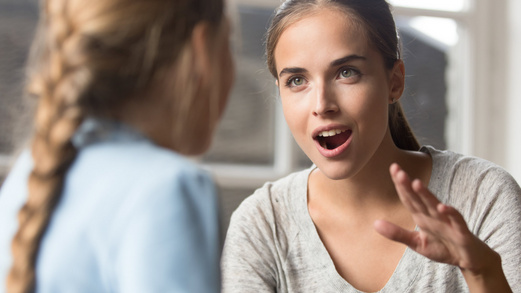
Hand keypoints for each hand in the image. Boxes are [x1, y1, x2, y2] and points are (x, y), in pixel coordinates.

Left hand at [374, 163, 496, 272]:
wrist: (469, 259)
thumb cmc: (442, 247)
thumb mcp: (416, 243)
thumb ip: (397, 233)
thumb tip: (374, 224)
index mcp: (421, 216)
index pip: (408, 198)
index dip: (400, 184)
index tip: (393, 168)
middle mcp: (433, 215)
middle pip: (419, 198)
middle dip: (408, 185)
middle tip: (398, 171)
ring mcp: (447, 222)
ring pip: (435, 206)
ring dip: (427, 195)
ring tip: (416, 183)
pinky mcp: (461, 233)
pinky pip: (456, 222)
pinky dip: (451, 214)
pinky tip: (443, 207)